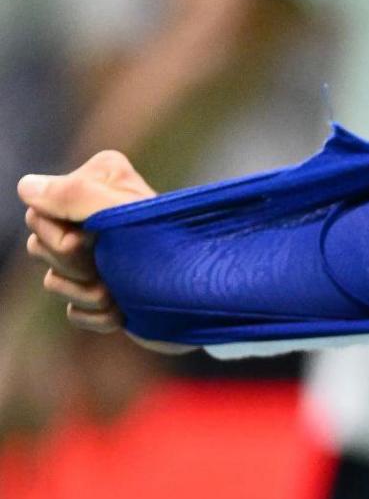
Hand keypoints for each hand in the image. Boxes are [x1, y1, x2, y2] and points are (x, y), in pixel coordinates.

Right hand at [17, 152, 191, 351]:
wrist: (212, 302)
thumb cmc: (173, 251)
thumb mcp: (120, 216)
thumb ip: (72, 195)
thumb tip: (26, 186)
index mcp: (104, 182)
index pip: (39, 205)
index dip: (57, 230)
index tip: (92, 238)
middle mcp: (100, 216)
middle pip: (38, 243)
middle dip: (72, 264)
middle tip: (109, 266)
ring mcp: (104, 255)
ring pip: (53, 279)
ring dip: (88, 293)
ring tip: (123, 291)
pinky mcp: (109, 292)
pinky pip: (72, 310)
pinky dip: (97, 316)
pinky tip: (125, 311)